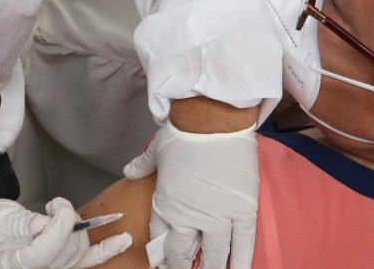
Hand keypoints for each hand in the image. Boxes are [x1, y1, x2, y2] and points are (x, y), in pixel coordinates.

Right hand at [0, 198, 132, 268]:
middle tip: (54, 205)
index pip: (49, 249)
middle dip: (67, 220)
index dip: (59, 226)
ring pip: (80, 250)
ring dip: (77, 225)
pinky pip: (89, 260)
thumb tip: (45, 224)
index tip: (57, 207)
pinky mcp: (62, 263)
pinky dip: (107, 249)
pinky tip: (124, 240)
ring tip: (57, 211)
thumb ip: (23, 224)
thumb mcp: (0, 222)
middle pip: (68, 249)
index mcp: (19, 264)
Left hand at [123, 121, 258, 268]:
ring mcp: (220, 217)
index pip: (162, 241)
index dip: (162, 256)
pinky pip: (243, 245)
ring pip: (214, 255)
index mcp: (167, 206)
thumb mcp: (157, 150)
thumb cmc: (185, 132)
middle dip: (183, 266)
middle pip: (185, 254)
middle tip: (184, 268)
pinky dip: (240, 262)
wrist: (214, 119)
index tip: (163, 263)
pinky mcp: (244, 211)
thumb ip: (143, 165)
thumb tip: (130, 170)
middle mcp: (191, 218)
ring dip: (210, 268)